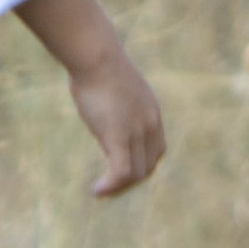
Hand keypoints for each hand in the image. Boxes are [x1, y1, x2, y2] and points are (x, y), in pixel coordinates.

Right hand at [13, 0, 166, 198]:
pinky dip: (111, 187)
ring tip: (101, 193)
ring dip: (119, 188)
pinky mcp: (121, 137)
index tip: (121, 171)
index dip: (142, 165)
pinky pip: (122, 173)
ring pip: (136, 174)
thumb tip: (91, 82)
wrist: (96, 54)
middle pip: (148, 165)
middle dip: (130, 181)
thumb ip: (109, 93)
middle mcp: (150, 124)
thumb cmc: (94, 60)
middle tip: (108, 188)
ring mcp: (137, 132)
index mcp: (151, 111)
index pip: (156, 150)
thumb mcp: (109, 81)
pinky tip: (96, 191)